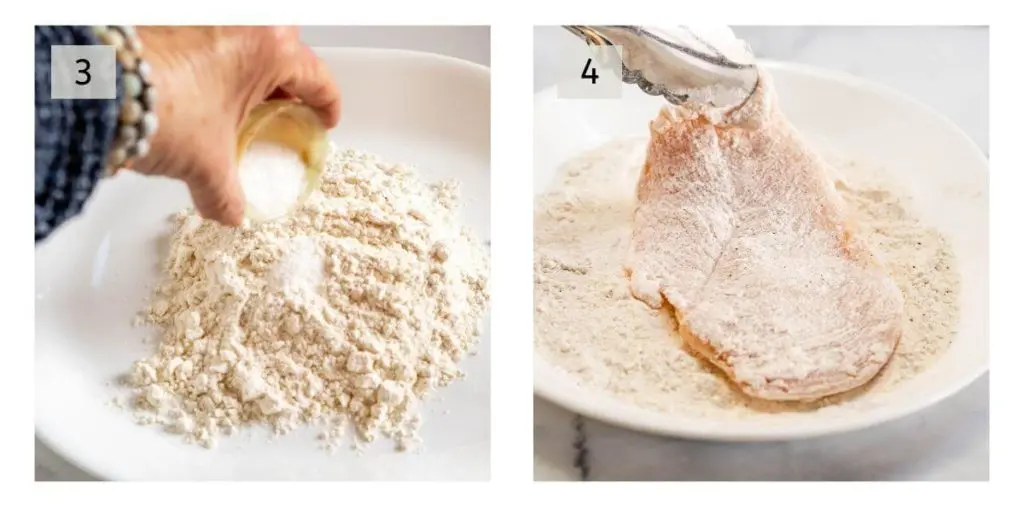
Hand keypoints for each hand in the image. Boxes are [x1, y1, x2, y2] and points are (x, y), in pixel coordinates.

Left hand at [130, 26, 341, 225]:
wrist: (97, 89)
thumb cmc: (161, 107)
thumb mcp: (206, 163)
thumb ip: (227, 193)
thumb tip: (231, 212)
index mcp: (272, 48)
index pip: (318, 77)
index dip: (327, 106)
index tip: (324, 119)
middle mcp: (245, 22)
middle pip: (285, 49)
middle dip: (287, 80)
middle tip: (281, 109)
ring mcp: (210, 17)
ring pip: (248, 39)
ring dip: (250, 69)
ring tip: (240, 104)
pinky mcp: (176, 19)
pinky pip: (214, 38)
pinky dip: (216, 62)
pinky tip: (204, 91)